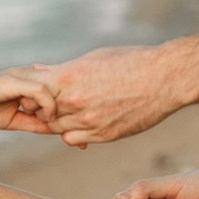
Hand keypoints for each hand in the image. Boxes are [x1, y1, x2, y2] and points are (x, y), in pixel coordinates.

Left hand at [19, 42, 189, 148]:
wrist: (164, 78)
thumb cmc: (130, 62)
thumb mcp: (93, 58)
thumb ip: (63, 69)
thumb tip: (38, 70)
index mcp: (69, 77)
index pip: (34, 93)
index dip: (35, 94)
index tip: (41, 92)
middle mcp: (75, 101)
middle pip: (42, 113)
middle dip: (44, 109)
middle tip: (54, 104)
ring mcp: (89, 121)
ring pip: (57, 129)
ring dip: (60, 122)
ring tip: (73, 111)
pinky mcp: (104, 135)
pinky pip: (74, 140)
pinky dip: (74, 133)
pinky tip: (85, 122)